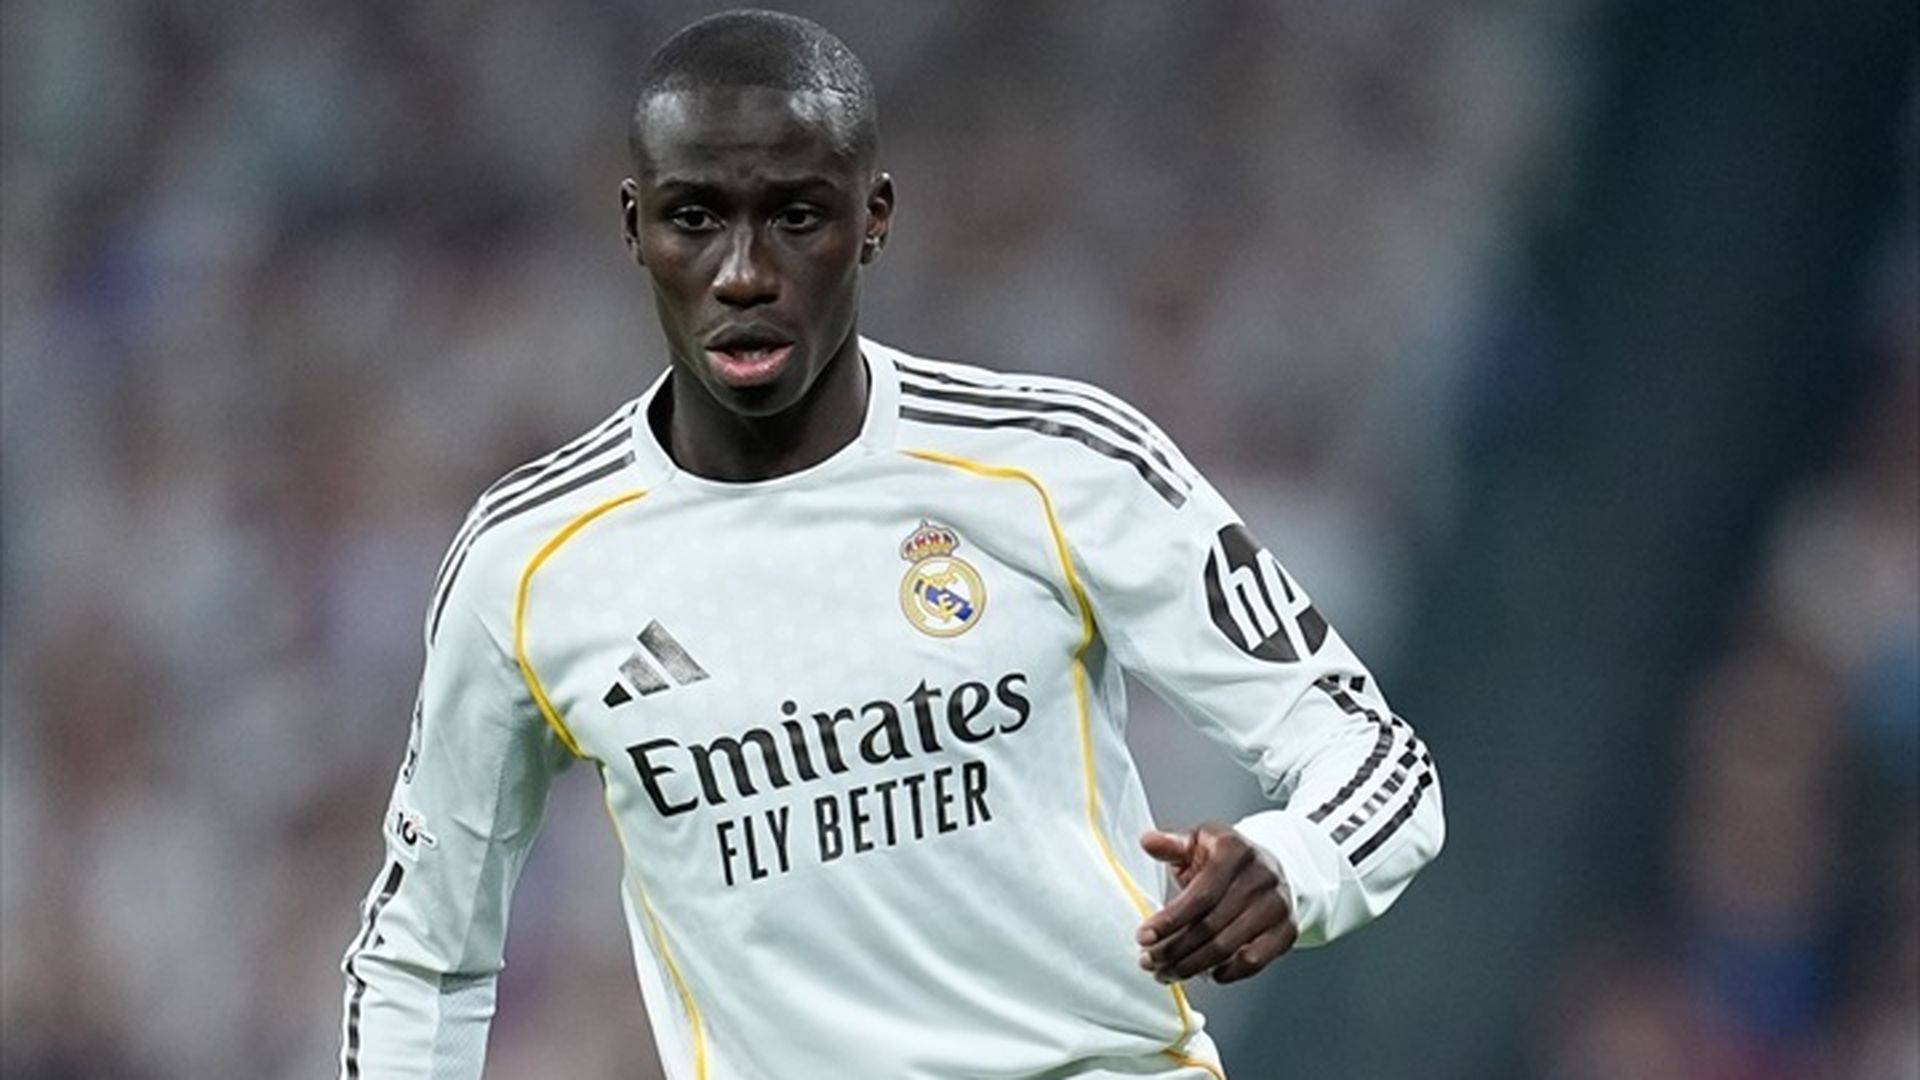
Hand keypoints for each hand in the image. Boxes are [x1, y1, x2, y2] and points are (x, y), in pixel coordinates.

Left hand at [1136, 823, 1297, 983]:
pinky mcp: (1286, 930)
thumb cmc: (1226, 858)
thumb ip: (1172, 844)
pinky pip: (1254, 961)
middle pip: (1210, 926)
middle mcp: (1260, 877)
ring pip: (1227, 947)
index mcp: (1234, 850)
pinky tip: (1205, 974)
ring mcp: (1276, 905)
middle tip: (1148, 960)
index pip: (1199, 895)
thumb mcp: (1198, 841)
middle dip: (1173, 949)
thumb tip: (1148, 842)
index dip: (1169, 920)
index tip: (1143, 937)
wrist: (1269, 867)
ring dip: (1191, 966)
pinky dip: (1226, 973)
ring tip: (1166, 971)